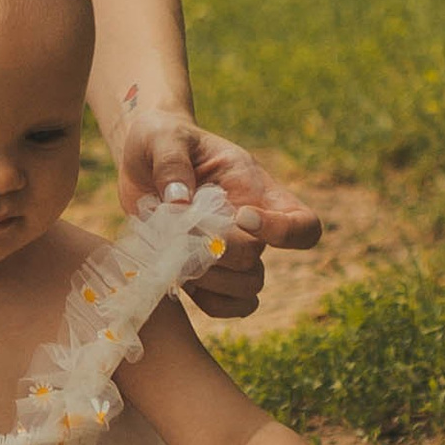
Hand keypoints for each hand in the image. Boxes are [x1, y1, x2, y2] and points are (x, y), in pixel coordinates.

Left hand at [116, 102, 318, 319]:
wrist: (141, 161)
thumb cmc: (160, 140)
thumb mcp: (162, 138)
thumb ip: (170, 163)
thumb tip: (179, 203)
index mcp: (255, 189)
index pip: (303, 224)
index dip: (282, 231)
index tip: (241, 216)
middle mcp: (252, 226)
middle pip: (257, 258)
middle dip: (218, 252)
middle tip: (180, 234)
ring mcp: (231, 252)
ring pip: (248, 287)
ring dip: (211, 280)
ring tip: (175, 256)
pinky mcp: (207, 272)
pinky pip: (228, 306)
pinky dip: (208, 301)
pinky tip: (179, 279)